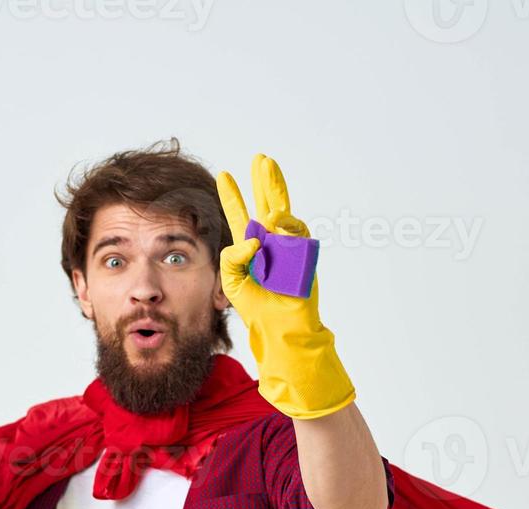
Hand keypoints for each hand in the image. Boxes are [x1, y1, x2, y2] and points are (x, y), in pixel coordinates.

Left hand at [216, 153, 355, 418]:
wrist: (280, 330)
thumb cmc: (257, 309)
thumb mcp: (232, 281)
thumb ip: (232, 256)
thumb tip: (255, 235)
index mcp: (252, 249)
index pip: (240, 217)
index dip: (232, 197)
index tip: (224, 175)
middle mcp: (272, 245)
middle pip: (268, 205)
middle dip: (264, 182)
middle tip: (261, 158)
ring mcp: (289, 249)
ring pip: (284, 213)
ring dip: (276, 190)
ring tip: (266, 169)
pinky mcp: (304, 256)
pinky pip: (297, 234)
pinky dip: (286, 225)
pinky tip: (276, 220)